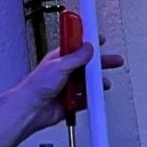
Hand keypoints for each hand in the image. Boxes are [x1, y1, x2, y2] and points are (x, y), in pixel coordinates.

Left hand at [0, 37, 125, 146]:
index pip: (76, 45)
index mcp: (60, 58)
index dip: (88, 41)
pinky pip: (86, 98)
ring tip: (104, 83)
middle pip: (87, 64)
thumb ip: (76, 57)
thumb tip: (88, 47)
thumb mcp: (59, 66)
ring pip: (88, 82)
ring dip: (96, 83)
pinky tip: (94, 96)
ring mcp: (68, 86)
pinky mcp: (71, 100)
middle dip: (101, 62)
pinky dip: (91, 97)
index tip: (99, 37)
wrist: (31, 109)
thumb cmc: (36, 86)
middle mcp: (65, 71)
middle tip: (114, 60)